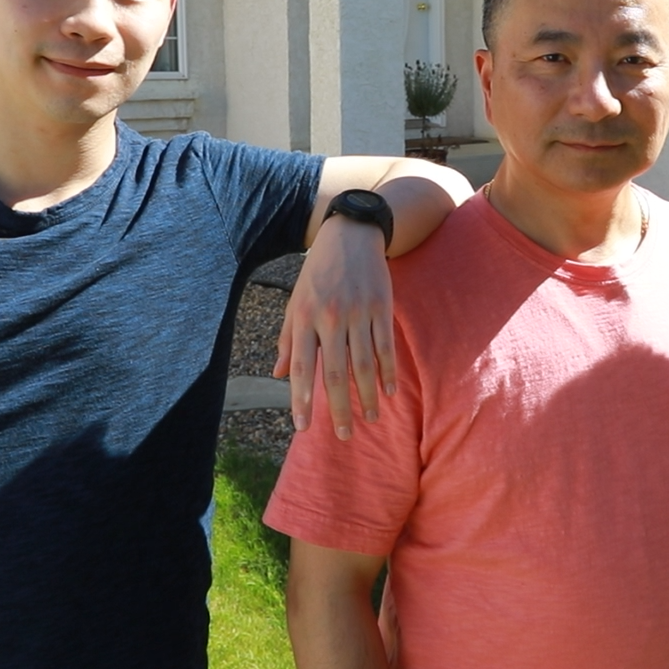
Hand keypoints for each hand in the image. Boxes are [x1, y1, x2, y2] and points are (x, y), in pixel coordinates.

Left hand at [275, 216, 393, 439]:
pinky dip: (388, 371)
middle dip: (338, 408)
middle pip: (335, 373)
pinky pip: (385, 346)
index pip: (303, 367)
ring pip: (363, 365)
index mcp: (304, 317)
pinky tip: (389, 391)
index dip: (301, 399)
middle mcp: (330, 317)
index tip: (302, 427)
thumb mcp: (295, 301)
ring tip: (369, 419)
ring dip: (366, 396)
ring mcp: (358, 313)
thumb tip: (280, 375)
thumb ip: (289, 339)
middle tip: (343, 435)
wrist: (351, 234)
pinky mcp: (381, 307)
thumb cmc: (318, 272)